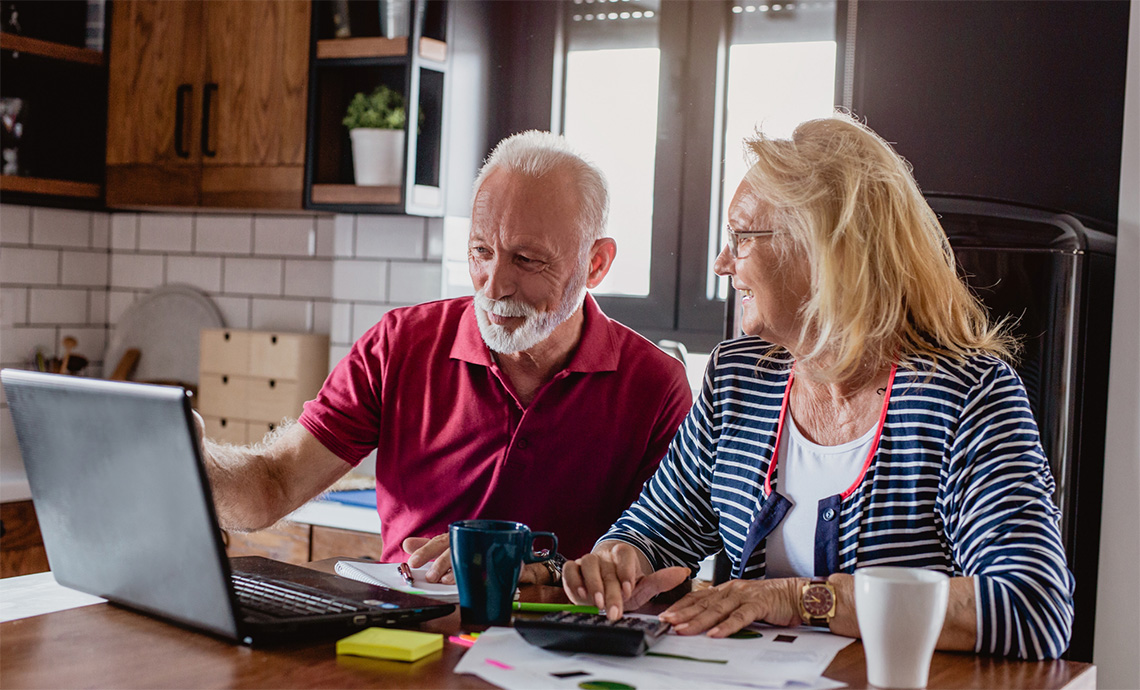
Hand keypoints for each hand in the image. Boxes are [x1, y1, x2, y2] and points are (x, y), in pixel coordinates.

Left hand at [402, 534, 552, 585]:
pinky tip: (470, 581)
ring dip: (457, 569)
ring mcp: (493, 548)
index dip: (426, 550)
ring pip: (471, 555)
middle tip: (429, 577)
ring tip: (444, 581)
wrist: (520, 559)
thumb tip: (406, 543)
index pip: (441, 541)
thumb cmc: (482, 552)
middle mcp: (476, 540)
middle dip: (440, 562)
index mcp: (462, 537)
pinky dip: (482, 573)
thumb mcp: (454, 549)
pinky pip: (494, 564)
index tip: (412, 562)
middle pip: (455, 547)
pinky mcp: (509, 560)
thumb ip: (430, 547)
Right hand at [562, 541, 688, 620]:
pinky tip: (580, 594)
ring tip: (597, 603)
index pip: (624, 554)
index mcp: (622, 555)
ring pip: (587, 564)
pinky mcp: (572, 569)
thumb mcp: (642, 587)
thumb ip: (660, 581)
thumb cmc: (623, 588)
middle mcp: (604, 556)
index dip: (626, 570)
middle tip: (614, 610)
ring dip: (592, 584)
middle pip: (607, 567)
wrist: (604, 590)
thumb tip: (683, 572)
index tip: (629, 589)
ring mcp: (587, 561)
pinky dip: (573, 580)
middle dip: (610, 590)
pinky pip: (569, 569)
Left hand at [659, 577, 801, 636]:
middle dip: (683, 613)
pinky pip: (740, 617)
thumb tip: (708, 623)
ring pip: (717, 609)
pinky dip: (726, 626)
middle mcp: (733, 589)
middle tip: (667, 621)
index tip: (666, 613)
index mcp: (727, 589)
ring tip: (683, 628)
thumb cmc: (771, 601)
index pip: (699, 596)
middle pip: (703, 603)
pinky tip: (715, 634)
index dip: (682, 605)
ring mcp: (745, 595)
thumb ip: (727, 610)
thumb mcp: (744, 603)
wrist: (797, 595)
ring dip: (698, 620)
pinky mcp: (758, 604)